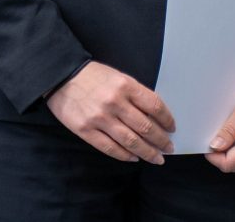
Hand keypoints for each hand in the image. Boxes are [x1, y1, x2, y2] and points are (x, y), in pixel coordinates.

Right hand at [47, 61, 175, 163]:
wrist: (62, 76)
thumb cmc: (93, 76)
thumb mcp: (119, 77)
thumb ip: (135, 94)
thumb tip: (154, 115)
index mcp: (126, 86)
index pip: (154, 106)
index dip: (167, 119)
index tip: (172, 128)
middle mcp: (115, 102)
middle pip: (145, 127)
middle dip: (161, 140)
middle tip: (169, 148)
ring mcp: (100, 118)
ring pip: (131, 141)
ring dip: (147, 152)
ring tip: (156, 158)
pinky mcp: (86, 130)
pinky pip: (110, 148)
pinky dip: (125, 155)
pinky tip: (134, 158)